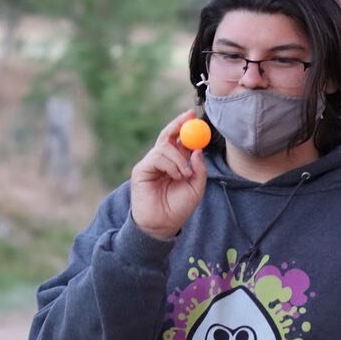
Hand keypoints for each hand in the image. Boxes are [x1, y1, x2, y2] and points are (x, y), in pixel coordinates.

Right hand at [130, 109, 207, 239]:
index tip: (194, 114)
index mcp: (175, 163)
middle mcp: (162, 161)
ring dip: (179, 158)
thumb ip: (199, 169)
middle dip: (178, 124)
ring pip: (165, 146)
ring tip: (184, 175)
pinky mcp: (141, 170)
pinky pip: (157, 157)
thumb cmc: (179, 208)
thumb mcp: (196, 187)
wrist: (163, 225)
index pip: (179, 139)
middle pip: (167, 135)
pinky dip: (170, 165)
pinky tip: (174, 177)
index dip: (185, 126)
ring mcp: (150, 164)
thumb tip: (197, 149)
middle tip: (189, 116)